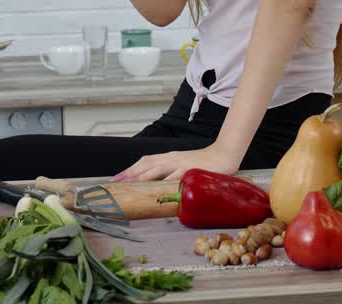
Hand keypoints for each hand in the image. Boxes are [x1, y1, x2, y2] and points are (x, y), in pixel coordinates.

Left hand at [112, 143, 241, 181]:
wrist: (225, 154)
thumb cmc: (204, 163)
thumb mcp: (183, 167)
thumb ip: (171, 174)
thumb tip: (157, 187)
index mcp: (169, 157)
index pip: (145, 161)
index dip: (130, 169)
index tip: (116, 179)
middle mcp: (172, 158)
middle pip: (146, 163)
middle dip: (130, 173)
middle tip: (116, 182)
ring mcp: (181, 163)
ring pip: (158, 168)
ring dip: (143, 176)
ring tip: (129, 183)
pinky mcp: (192, 169)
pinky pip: (177, 175)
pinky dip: (167, 180)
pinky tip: (159, 187)